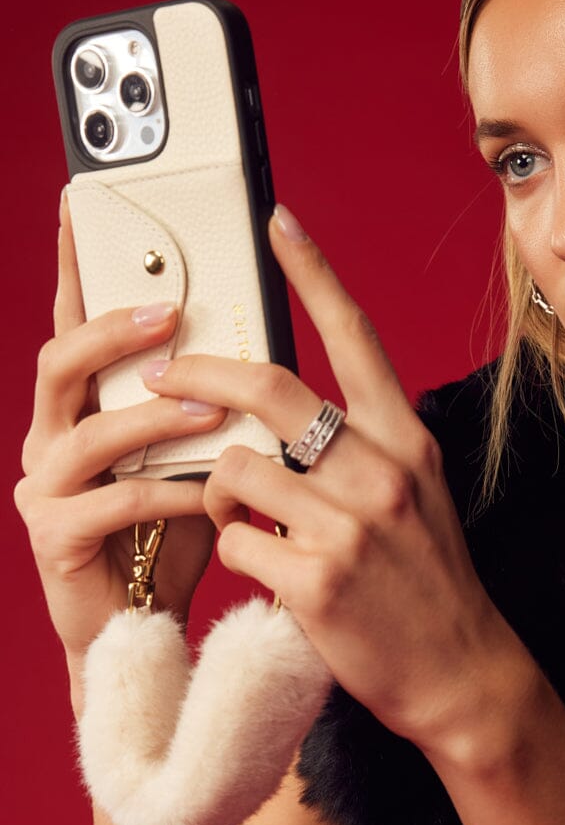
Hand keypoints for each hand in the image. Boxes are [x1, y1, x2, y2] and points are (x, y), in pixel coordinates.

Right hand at [14, 202, 223, 663]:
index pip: (76, 322)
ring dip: (156, 415)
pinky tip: (213, 491)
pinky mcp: (55, 535)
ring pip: (89, 429)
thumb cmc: (178, 524)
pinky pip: (116, 499)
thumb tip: (259, 349)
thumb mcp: (198, 450)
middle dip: (111, 331)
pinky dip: (172, 490)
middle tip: (168, 314)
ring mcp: (45, 485)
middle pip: (61, 360)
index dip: (74, 266)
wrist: (148, 617)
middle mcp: (53, 435)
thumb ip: (210, 403)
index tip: (82, 207)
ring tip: (214, 412)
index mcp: (86, 404)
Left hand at [144, 205, 521, 753]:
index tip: (279, 224)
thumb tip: (286, 415)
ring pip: (235, 469)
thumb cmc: (428, 577)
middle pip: (270, 389)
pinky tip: (262, 564)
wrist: (461, 669)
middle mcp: (384, 470)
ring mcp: (351, 525)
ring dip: (215, 489)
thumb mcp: (415, 493)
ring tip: (235, 513)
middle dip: (199, 375)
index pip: (356, 336)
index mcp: (407, 440)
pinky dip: (233, 548)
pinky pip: (236, 539)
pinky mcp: (318, 581)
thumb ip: (362, 446)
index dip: (314, 272)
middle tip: (163, 375)